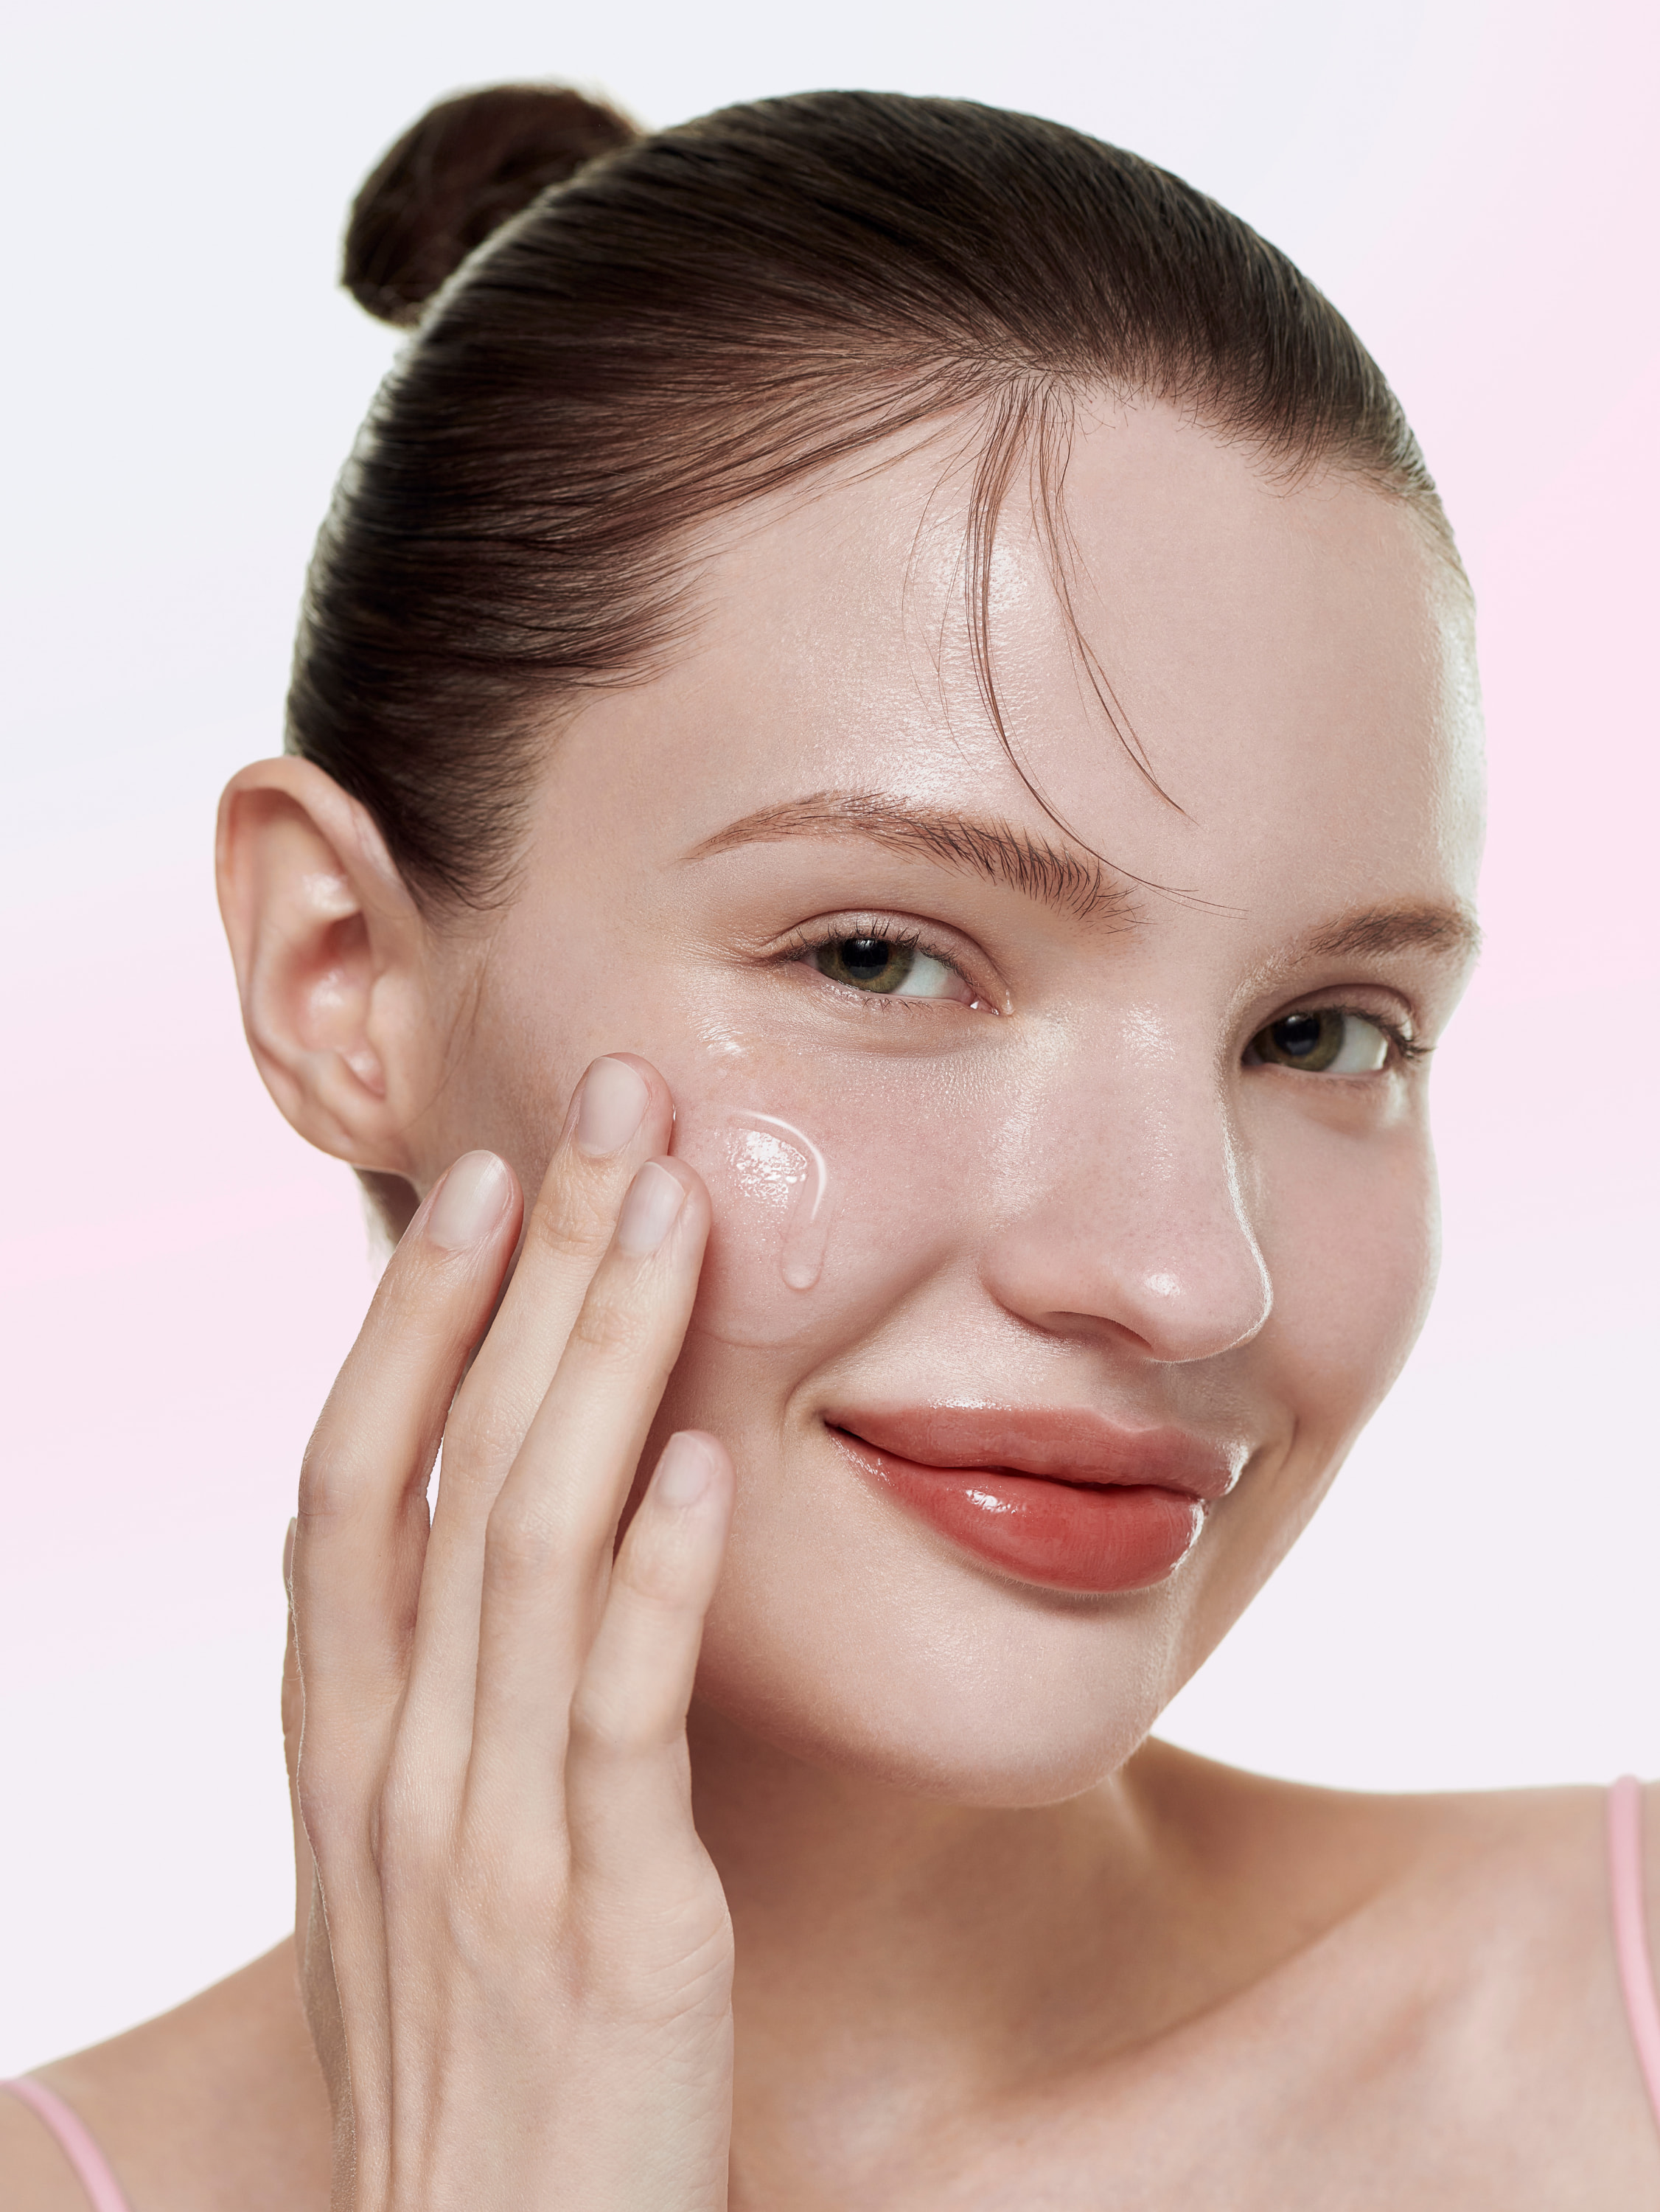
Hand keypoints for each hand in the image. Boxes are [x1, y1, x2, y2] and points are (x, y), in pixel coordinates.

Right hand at [280, 1057, 735, 2210]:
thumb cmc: (479, 2065)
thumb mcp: (419, 1863)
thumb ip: (448, 1706)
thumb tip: (521, 1541)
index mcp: (346, 1744)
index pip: (355, 1483)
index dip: (412, 1321)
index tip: (488, 1181)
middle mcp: (395, 1768)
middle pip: (451, 1470)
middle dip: (529, 1277)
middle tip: (609, 1109)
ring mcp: (491, 1845)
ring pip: (532, 1552)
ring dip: (599, 1364)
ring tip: (671, 1209)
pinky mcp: (609, 1932)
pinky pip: (621, 1723)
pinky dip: (656, 1582)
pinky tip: (703, 1459)